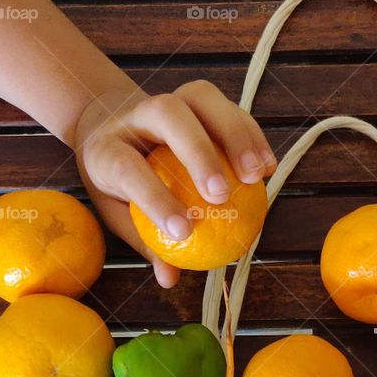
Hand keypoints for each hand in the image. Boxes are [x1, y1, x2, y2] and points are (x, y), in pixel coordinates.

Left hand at [71, 80, 276, 288]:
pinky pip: (228, 108)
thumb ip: (145, 241)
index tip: (184, 232)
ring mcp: (169, 99)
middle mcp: (136, 115)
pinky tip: (268, 167)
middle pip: (168, 114)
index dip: (155, 198)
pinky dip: (252, 134)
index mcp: (107, 149)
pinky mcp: (197, 97)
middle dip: (198, 152)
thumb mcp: (117, 212)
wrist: (108, 125)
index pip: (127, 167)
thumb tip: (169, 278)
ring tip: (257, 176)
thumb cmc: (116, 180)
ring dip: (236, 134)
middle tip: (221, 195)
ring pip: (201, 97)